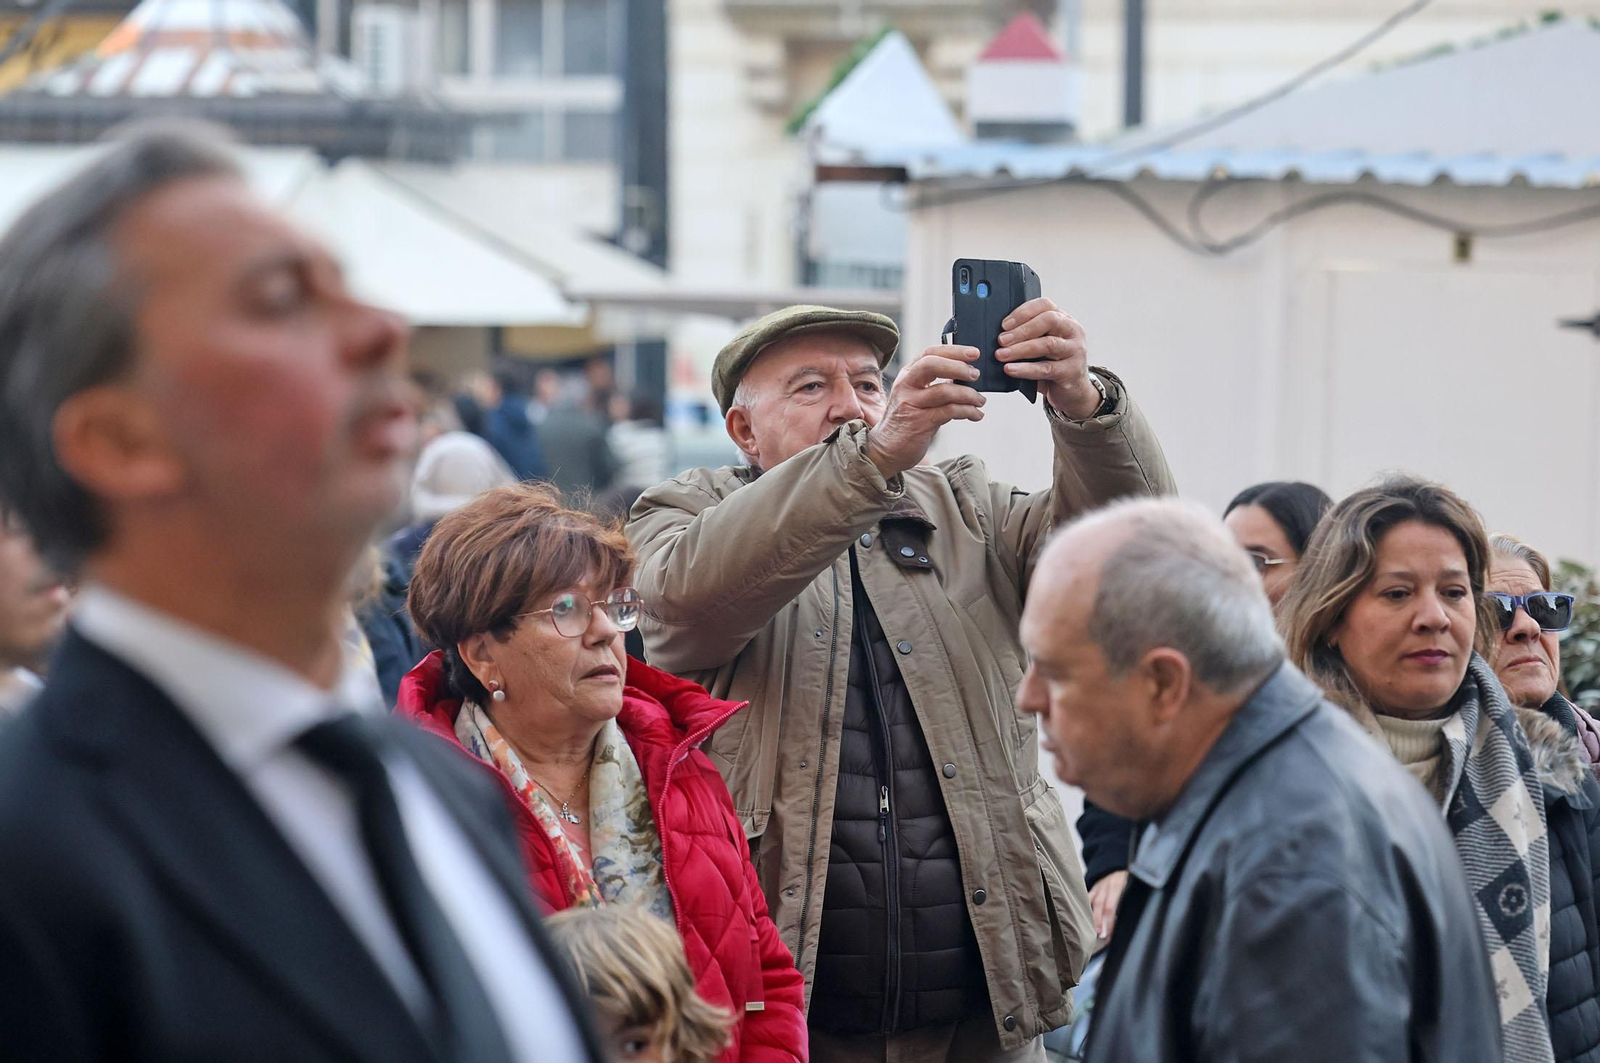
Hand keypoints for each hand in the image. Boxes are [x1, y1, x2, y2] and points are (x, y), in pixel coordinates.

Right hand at [862, 345, 985, 478]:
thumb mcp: (915, 397)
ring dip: (969, 395)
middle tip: (976, 375)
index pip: (929, 353)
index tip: (974, 353)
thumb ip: (934, 385)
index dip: (953, 350)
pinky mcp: (920, 423)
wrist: (886, 450)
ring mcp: (911, 404)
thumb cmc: (905, 423)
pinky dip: (968, 411)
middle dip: (959, 367)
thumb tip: (964, 376)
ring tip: (980, 400)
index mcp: (907, 376)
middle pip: (932, 364)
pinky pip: (950, 412)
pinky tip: (975, 415)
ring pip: (945, 391)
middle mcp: (906, 386)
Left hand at [996, 298, 1097, 417]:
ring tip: (1002, 355)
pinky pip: (1046, 368)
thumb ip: (1028, 336)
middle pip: (1048, 321)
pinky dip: (1025, 369)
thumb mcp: (1042, 345)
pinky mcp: (1071, 371)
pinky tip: (1011, 369)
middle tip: (1001, 340)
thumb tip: (1000, 334)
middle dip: (1022, 330)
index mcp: (1064, 320)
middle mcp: (1072, 332)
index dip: (1023, 312)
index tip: (1005, 324)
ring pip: (1047, 344)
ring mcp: (1075, 351)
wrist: (1072, 391)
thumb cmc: (1054, 365)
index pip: (1045, 305)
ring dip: (1020, 349)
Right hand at [1088, 870, 1127, 948]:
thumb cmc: (1126, 877)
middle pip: (1100, 906)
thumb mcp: (1129, 885)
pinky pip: (1088, 897)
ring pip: (1092, 902)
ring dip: (1091, 916)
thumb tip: (1124, 918)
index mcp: (1117, 886)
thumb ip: (1126, 898)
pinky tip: (1083, 916)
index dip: (1109, 922)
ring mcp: (1098, 886)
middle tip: (1098, 935)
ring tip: (1089, 928)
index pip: (1111, 908)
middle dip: (1098, 922)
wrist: (1118, 861)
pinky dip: (1085, 906)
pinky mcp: (1093, 886)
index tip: (1109, 935)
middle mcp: (1105, 887)